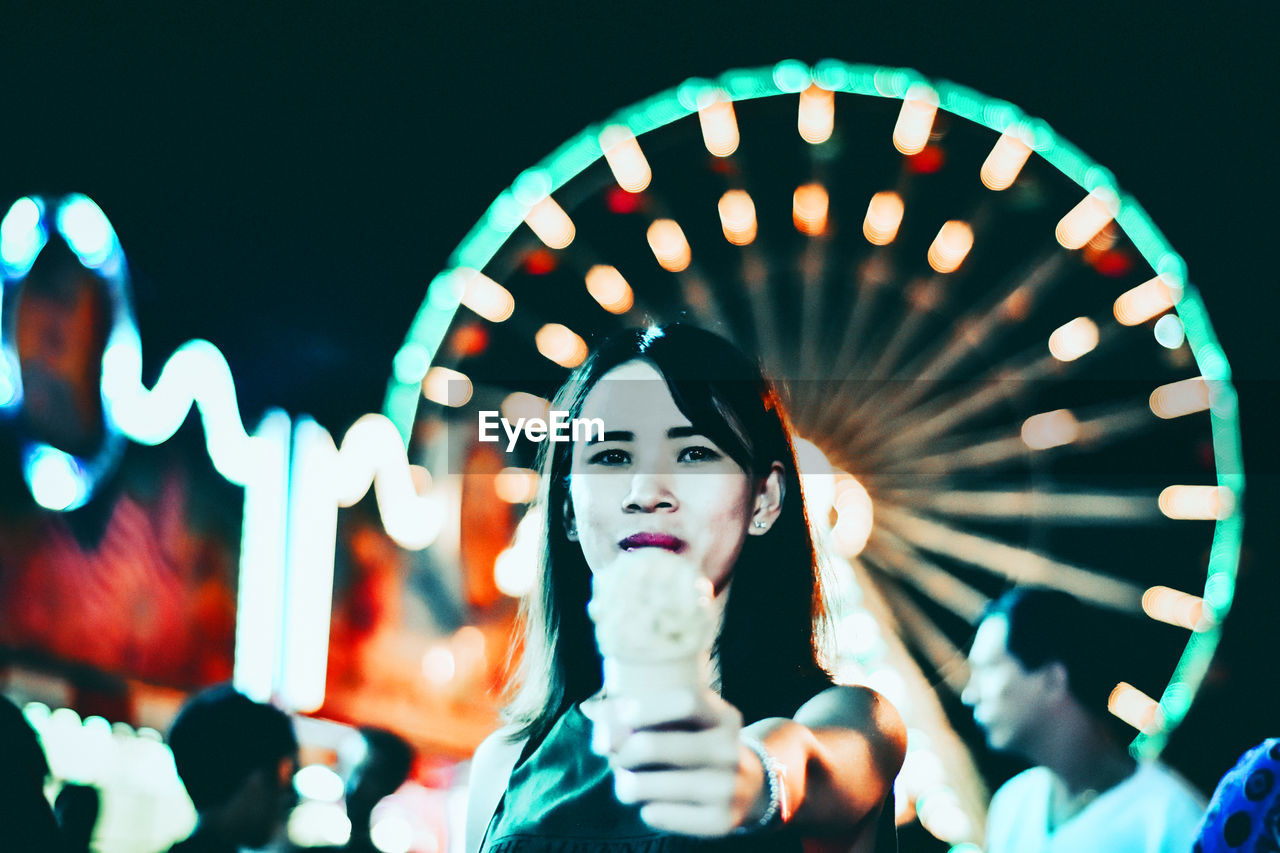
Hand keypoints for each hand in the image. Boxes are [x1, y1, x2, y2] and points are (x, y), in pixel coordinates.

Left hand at [600, 688, 767, 836]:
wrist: (749, 787)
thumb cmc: (700, 745)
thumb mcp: (691, 722)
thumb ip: (648, 714)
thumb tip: (602, 717)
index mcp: (724, 717)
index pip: (685, 701)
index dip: (645, 707)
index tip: (622, 715)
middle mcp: (730, 750)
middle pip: (652, 746)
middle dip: (622, 751)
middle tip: (615, 757)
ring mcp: (728, 788)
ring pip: (648, 785)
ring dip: (625, 784)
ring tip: (626, 783)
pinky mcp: (719, 821)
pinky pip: (658, 814)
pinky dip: (646, 809)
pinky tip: (652, 804)